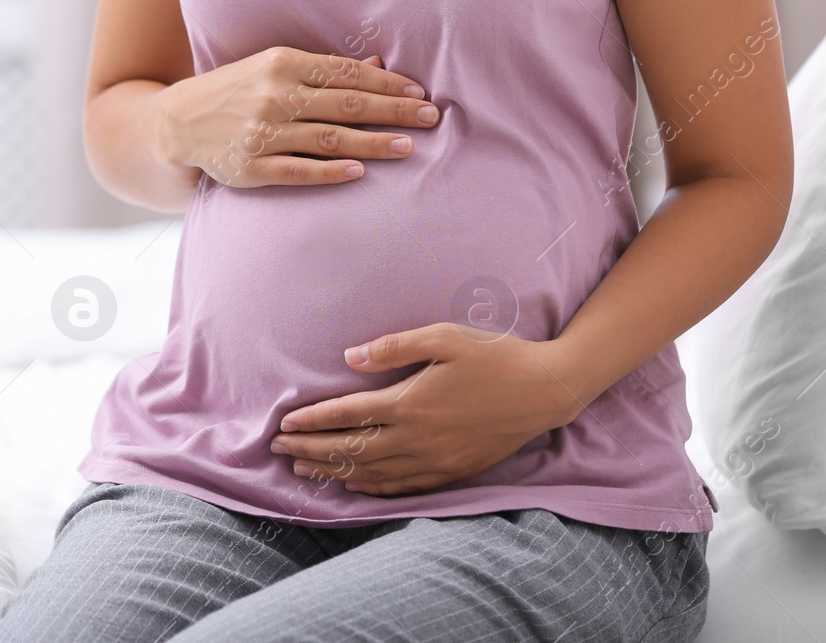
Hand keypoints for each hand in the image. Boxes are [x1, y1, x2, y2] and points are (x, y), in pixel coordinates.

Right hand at [152, 48, 439, 188]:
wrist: (178, 123)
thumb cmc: (237, 91)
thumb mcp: (274, 68)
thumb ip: (325, 70)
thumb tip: (380, 67)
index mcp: (281, 63)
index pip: (346, 73)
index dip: (386, 84)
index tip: (419, 93)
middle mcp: (273, 95)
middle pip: (345, 104)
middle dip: (392, 111)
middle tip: (430, 117)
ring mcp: (261, 132)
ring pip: (328, 138)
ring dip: (372, 143)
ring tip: (407, 147)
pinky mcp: (251, 167)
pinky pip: (298, 170)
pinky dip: (330, 171)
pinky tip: (359, 172)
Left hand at [269, 324, 589, 495]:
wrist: (546, 390)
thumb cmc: (496, 355)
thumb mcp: (445, 337)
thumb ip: (394, 347)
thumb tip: (350, 356)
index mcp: (410, 403)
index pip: (347, 416)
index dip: (312, 421)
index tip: (284, 424)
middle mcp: (417, 439)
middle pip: (350, 450)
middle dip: (310, 451)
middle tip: (279, 451)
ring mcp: (435, 461)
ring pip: (372, 474)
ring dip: (334, 473)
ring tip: (305, 471)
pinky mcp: (452, 472)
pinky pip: (402, 488)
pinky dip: (372, 488)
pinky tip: (356, 486)